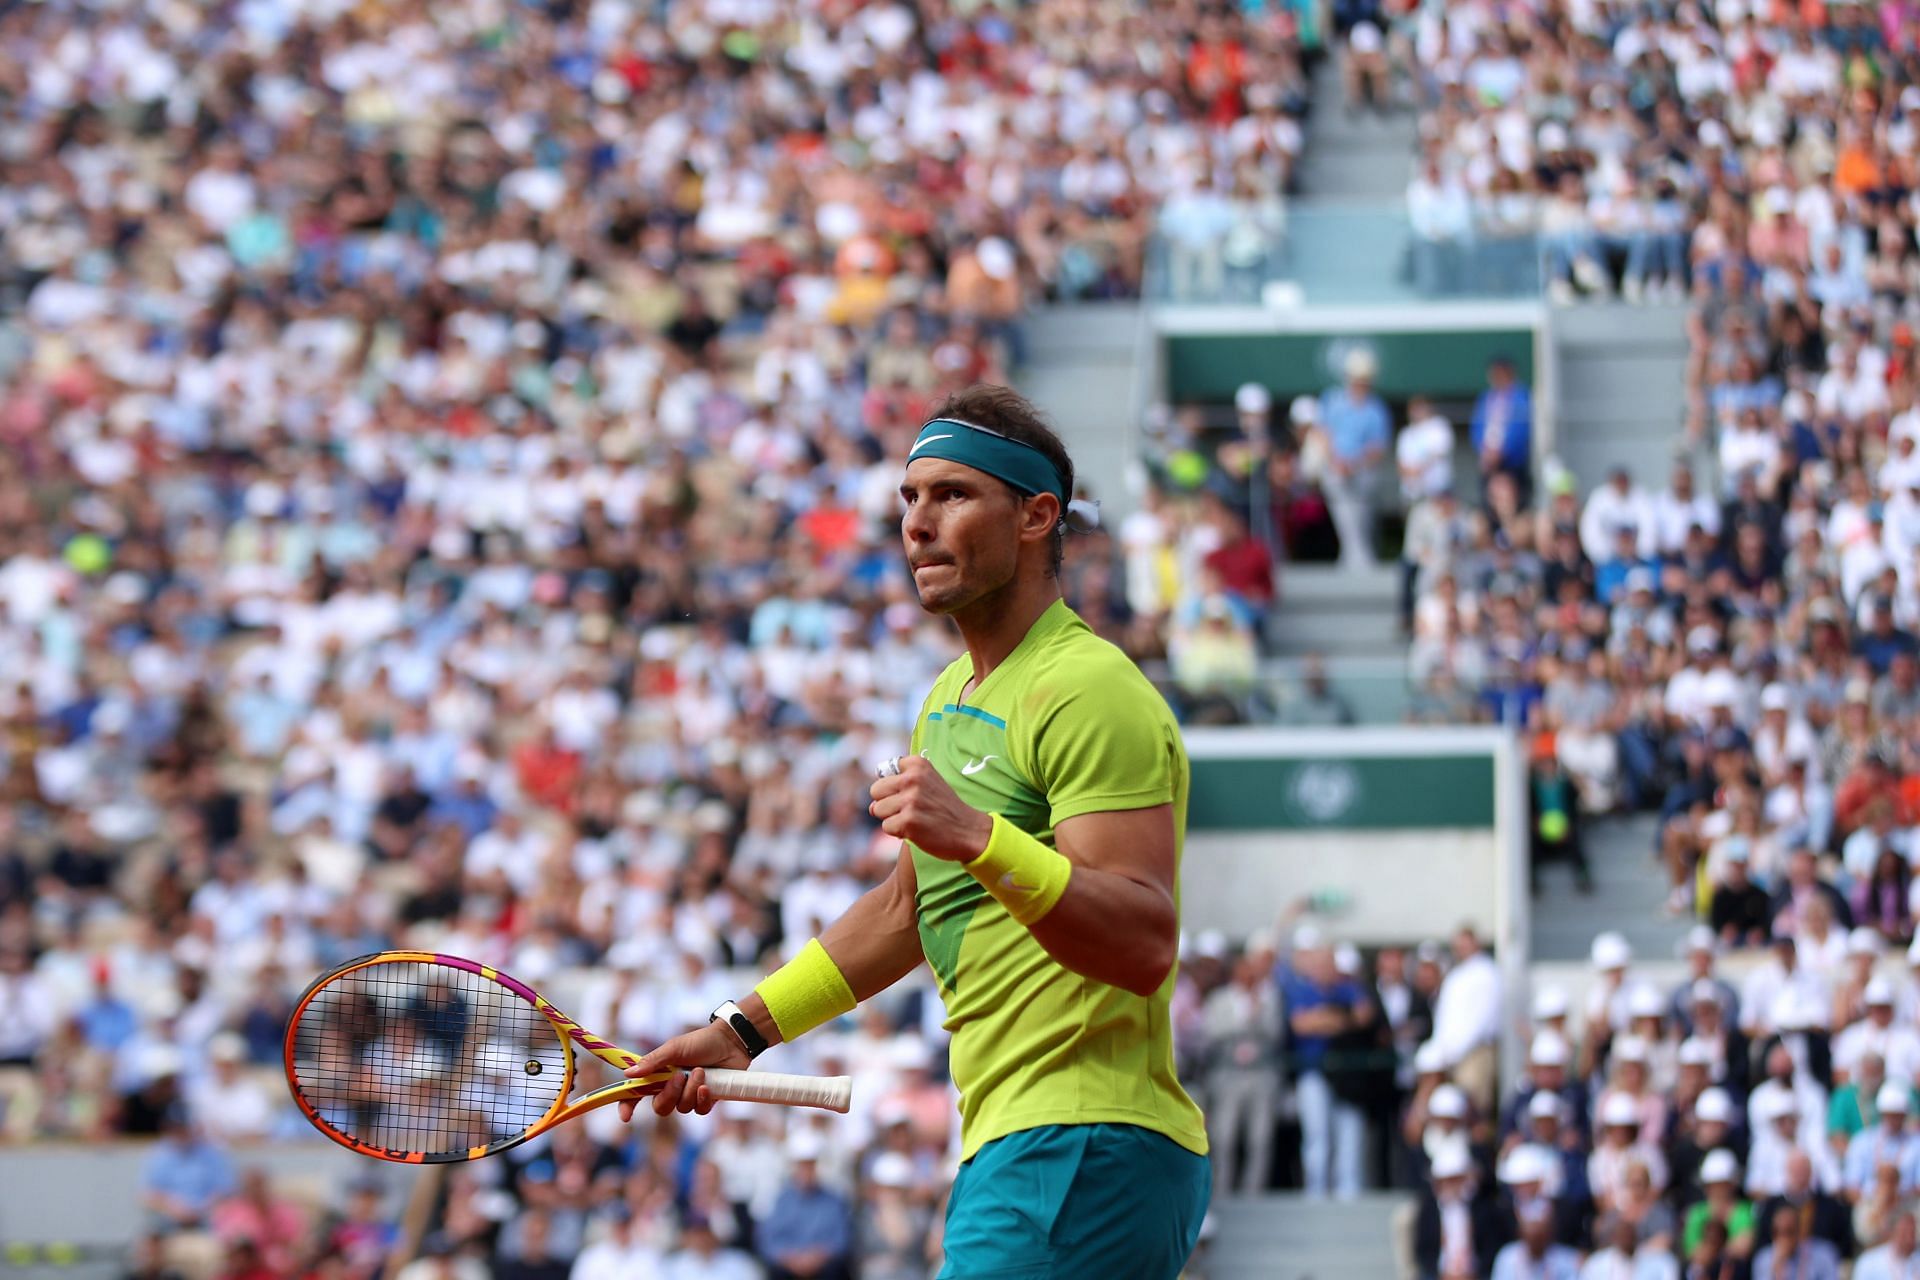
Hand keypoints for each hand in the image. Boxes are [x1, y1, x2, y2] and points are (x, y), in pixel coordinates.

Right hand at [617, 1021, 750, 1120]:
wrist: (731, 1042)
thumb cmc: (701, 1041)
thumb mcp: (674, 1048)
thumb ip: (653, 1062)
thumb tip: (628, 1074)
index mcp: (659, 1074)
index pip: (637, 1094)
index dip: (628, 1106)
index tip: (626, 1117)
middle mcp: (672, 1087)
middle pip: (660, 1107)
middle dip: (669, 1095)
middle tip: (679, 1077)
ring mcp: (689, 1095)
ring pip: (681, 1108)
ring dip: (691, 1090)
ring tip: (701, 1071)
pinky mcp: (706, 1100)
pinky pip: (699, 1111)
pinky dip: (702, 1099)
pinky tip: (708, 1087)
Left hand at [870, 755, 991, 861]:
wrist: (970, 831)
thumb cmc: (945, 808)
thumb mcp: (928, 782)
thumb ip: (900, 783)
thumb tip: (870, 807)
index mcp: (918, 764)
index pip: (883, 772)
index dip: (893, 787)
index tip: (912, 793)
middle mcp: (913, 779)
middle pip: (876, 791)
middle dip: (887, 803)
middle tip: (909, 810)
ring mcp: (910, 800)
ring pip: (878, 810)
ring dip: (892, 819)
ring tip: (914, 820)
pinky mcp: (908, 821)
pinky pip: (886, 827)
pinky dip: (898, 832)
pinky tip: (916, 830)